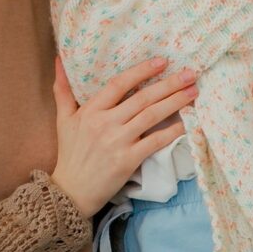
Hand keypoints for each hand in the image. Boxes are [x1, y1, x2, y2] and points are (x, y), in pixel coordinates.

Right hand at [51, 57, 195, 215]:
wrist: (72, 191)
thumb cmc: (70, 154)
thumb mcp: (63, 119)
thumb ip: (63, 89)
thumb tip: (60, 60)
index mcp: (91, 110)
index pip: (119, 84)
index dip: (141, 71)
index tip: (162, 61)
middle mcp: (105, 123)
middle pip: (142, 98)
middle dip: (168, 84)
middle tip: (189, 74)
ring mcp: (118, 142)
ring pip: (151, 116)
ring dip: (174, 102)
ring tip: (193, 92)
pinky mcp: (128, 160)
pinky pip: (155, 142)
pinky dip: (172, 131)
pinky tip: (186, 123)